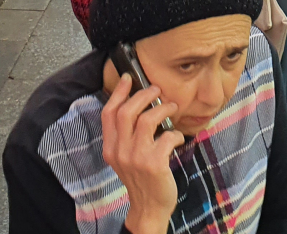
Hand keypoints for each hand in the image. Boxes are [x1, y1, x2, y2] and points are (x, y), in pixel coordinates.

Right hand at [101, 73, 182, 233]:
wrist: (149, 208)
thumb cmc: (141, 178)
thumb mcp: (125, 157)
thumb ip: (126, 135)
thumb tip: (138, 103)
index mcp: (111, 148)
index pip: (109, 113)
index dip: (119, 92)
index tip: (129, 78)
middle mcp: (120, 151)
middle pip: (127, 111)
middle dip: (144, 95)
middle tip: (157, 91)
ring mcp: (137, 158)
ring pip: (148, 119)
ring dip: (163, 109)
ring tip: (172, 108)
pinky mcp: (155, 164)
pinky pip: (167, 137)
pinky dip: (176, 133)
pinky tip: (177, 137)